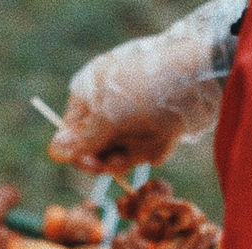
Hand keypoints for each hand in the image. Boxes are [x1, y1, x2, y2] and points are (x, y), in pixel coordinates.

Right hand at [47, 36, 194, 174]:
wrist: (198, 79)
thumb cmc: (144, 93)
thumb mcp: (108, 117)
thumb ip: (82, 139)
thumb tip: (53, 152)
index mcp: (87, 96)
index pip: (71, 136)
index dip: (80, 155)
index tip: (94, 165)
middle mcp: (107, 107)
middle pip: (98, 149)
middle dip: (113, 156)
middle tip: (124, 160)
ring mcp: (132, 117)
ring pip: (126, 153)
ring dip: (137, 152)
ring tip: (153, 138)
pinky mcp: (156, 126)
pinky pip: (149, 149)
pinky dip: (157, 146)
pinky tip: (168, 134)